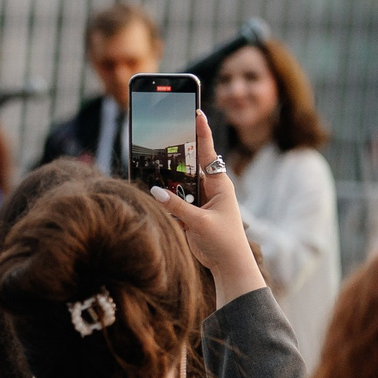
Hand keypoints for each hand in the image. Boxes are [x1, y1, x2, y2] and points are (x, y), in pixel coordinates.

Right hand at [149, 112, 265, 306]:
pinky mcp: (191, 212)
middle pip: (188, 165)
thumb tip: (155, 191)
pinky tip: (151, 190)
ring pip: (178, 183)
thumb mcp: (200, 222)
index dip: (201, 132)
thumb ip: (177, 207)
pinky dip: (164, 196)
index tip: (196, 112)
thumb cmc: (224, 241)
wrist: (228, 265)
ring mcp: (200, 200)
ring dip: (166, 178)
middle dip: (175, 153)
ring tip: (149, 163)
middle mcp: (210, 188)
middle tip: (161, 133)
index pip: (208, 153)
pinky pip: (174, 198)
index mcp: (220, 184)